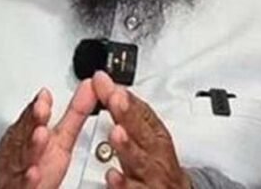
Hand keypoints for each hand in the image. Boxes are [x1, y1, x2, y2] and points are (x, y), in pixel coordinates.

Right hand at [0, 80, 97, 188]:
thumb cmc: (40, 166)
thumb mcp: (62, 139)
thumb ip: (76, 113)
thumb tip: (90, 86)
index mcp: (28, 135)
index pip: (32, 118)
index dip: (39, 108)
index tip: (46, 96)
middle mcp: (20, 151)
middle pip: (25, 134)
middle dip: (33, 121)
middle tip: (43, 109)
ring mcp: (18, 171)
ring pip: (22, 158)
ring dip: (31, 146)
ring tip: (41, 134)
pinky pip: (22, 185)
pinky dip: (27, 180)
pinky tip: (34, 173)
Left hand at [92, 71, 191, 188]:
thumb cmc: (157, 161)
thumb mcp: (147, 133)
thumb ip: (126, 109)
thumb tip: (103, 81)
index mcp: (155, 137)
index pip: (144, 115)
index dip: (130, 101)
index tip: (116, 89)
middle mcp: (155, 156)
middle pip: (143, 134)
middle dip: (129, 116)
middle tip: (116, 100)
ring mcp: (151, 177)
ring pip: (139, 161)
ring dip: (127, 146)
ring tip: (116, 132)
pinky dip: (124, 184)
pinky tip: (112, 175)